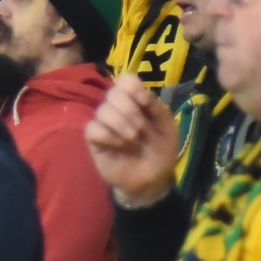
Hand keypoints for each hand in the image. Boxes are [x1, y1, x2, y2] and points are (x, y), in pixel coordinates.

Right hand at [83, 72, 180, 206]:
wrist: (152, 180)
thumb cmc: (160, 150)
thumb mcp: (168, 129)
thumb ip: (157, 109)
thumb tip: (143, 94)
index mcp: (137, 101)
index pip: (126, 80)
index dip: (133, 88)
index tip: (145, 102)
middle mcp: (118, 109)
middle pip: (113, 92)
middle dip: (129, 109)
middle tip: (140, 128)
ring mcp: (105, 124)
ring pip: (102, 110)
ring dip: (120, 123)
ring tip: (132, 138)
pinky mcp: (95, 142)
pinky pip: (92, 129)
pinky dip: (107, 135)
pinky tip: (119, 145)